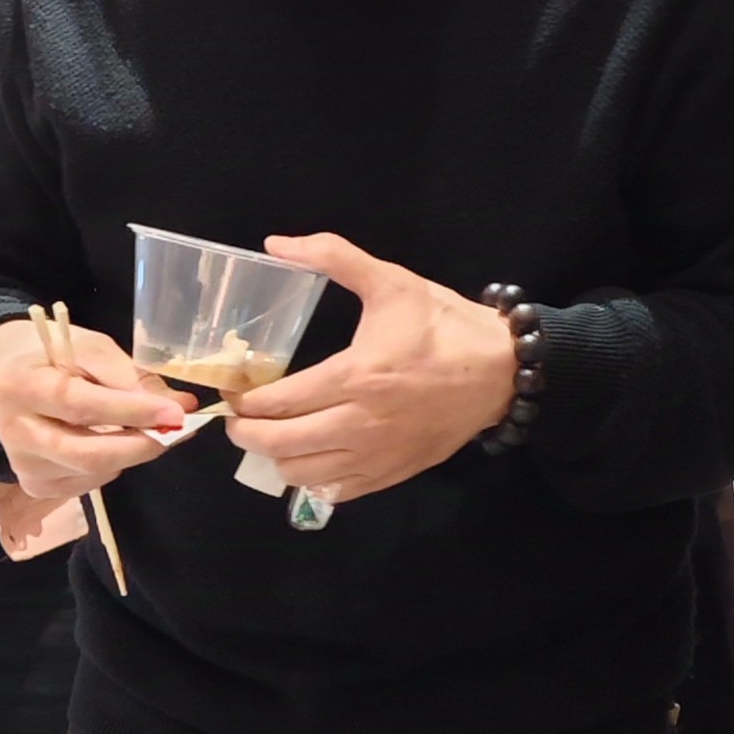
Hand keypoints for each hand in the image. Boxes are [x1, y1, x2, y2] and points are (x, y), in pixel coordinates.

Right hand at [0, 315, 192, 501]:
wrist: (6, 371)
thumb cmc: (52, 354)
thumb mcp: (90, 349)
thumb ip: (131, 377)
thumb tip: (181, 406)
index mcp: (23, 387)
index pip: (82, 407)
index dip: (133, 412)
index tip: (176, 413)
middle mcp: (16, 433)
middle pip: (89, 454)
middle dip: (141, 445)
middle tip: (175, 430)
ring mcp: (23, 465)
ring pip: (93, 472)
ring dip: (130, 452)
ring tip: (142, 427)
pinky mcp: (34, 484)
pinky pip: (88, 482)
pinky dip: (112, 464)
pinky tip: (110, 440)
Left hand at [221, 234, 514, 502]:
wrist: (500, 371)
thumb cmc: (443, 326)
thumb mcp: (391, 282)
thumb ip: (334, 257)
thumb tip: (276, 242)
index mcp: (356, 376)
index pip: (279, 403)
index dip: (244, 402)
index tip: (233, 392)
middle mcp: (361, 424)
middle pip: (279, 445)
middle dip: (246, 434)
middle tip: (240, 418)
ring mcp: (376, 456)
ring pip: (302, 476)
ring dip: (276, 458)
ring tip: (274, 435)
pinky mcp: (391, 474)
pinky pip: (335, 491)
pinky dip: (313, 478)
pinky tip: (311, 455)